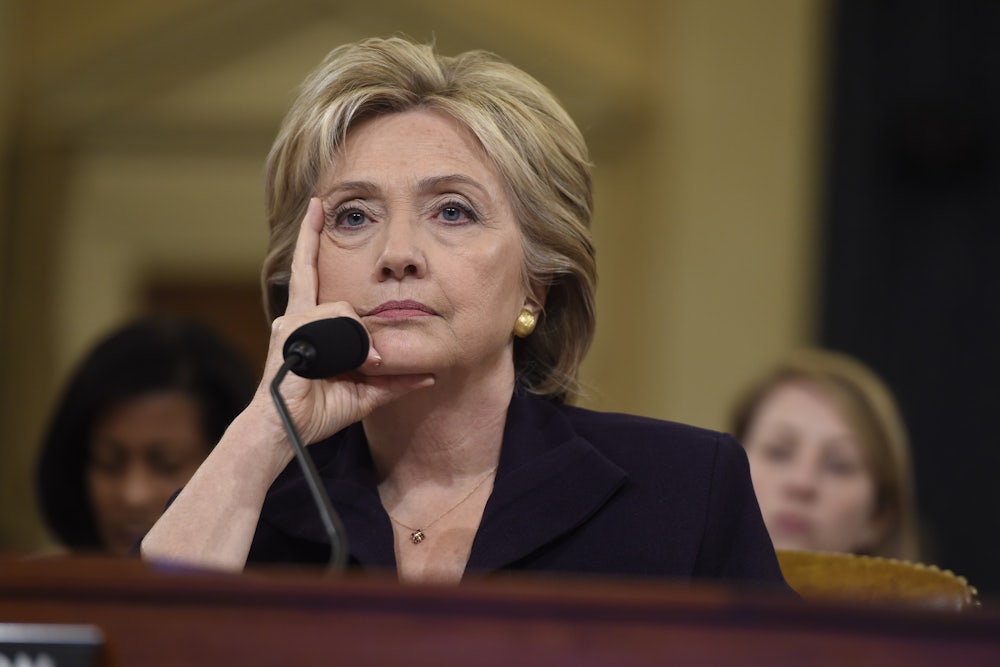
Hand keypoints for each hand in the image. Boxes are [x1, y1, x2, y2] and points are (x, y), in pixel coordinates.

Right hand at [250, 198, 433, 453]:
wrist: (285, 433)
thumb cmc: (317, 413)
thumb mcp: (366, 393)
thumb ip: (395, 380)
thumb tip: (430, 376)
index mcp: (308, 324)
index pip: (309, 272)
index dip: (310, 240)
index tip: (315, 206)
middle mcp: (295, 317)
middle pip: (317, 276)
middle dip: (315, 244)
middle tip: (324, 225)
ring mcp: (290, 323)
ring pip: (341, 309)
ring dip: (357, 339)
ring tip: (359, 365)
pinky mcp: (291, 332)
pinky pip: (334, 322)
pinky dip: (350, 343)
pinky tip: (347, 362)